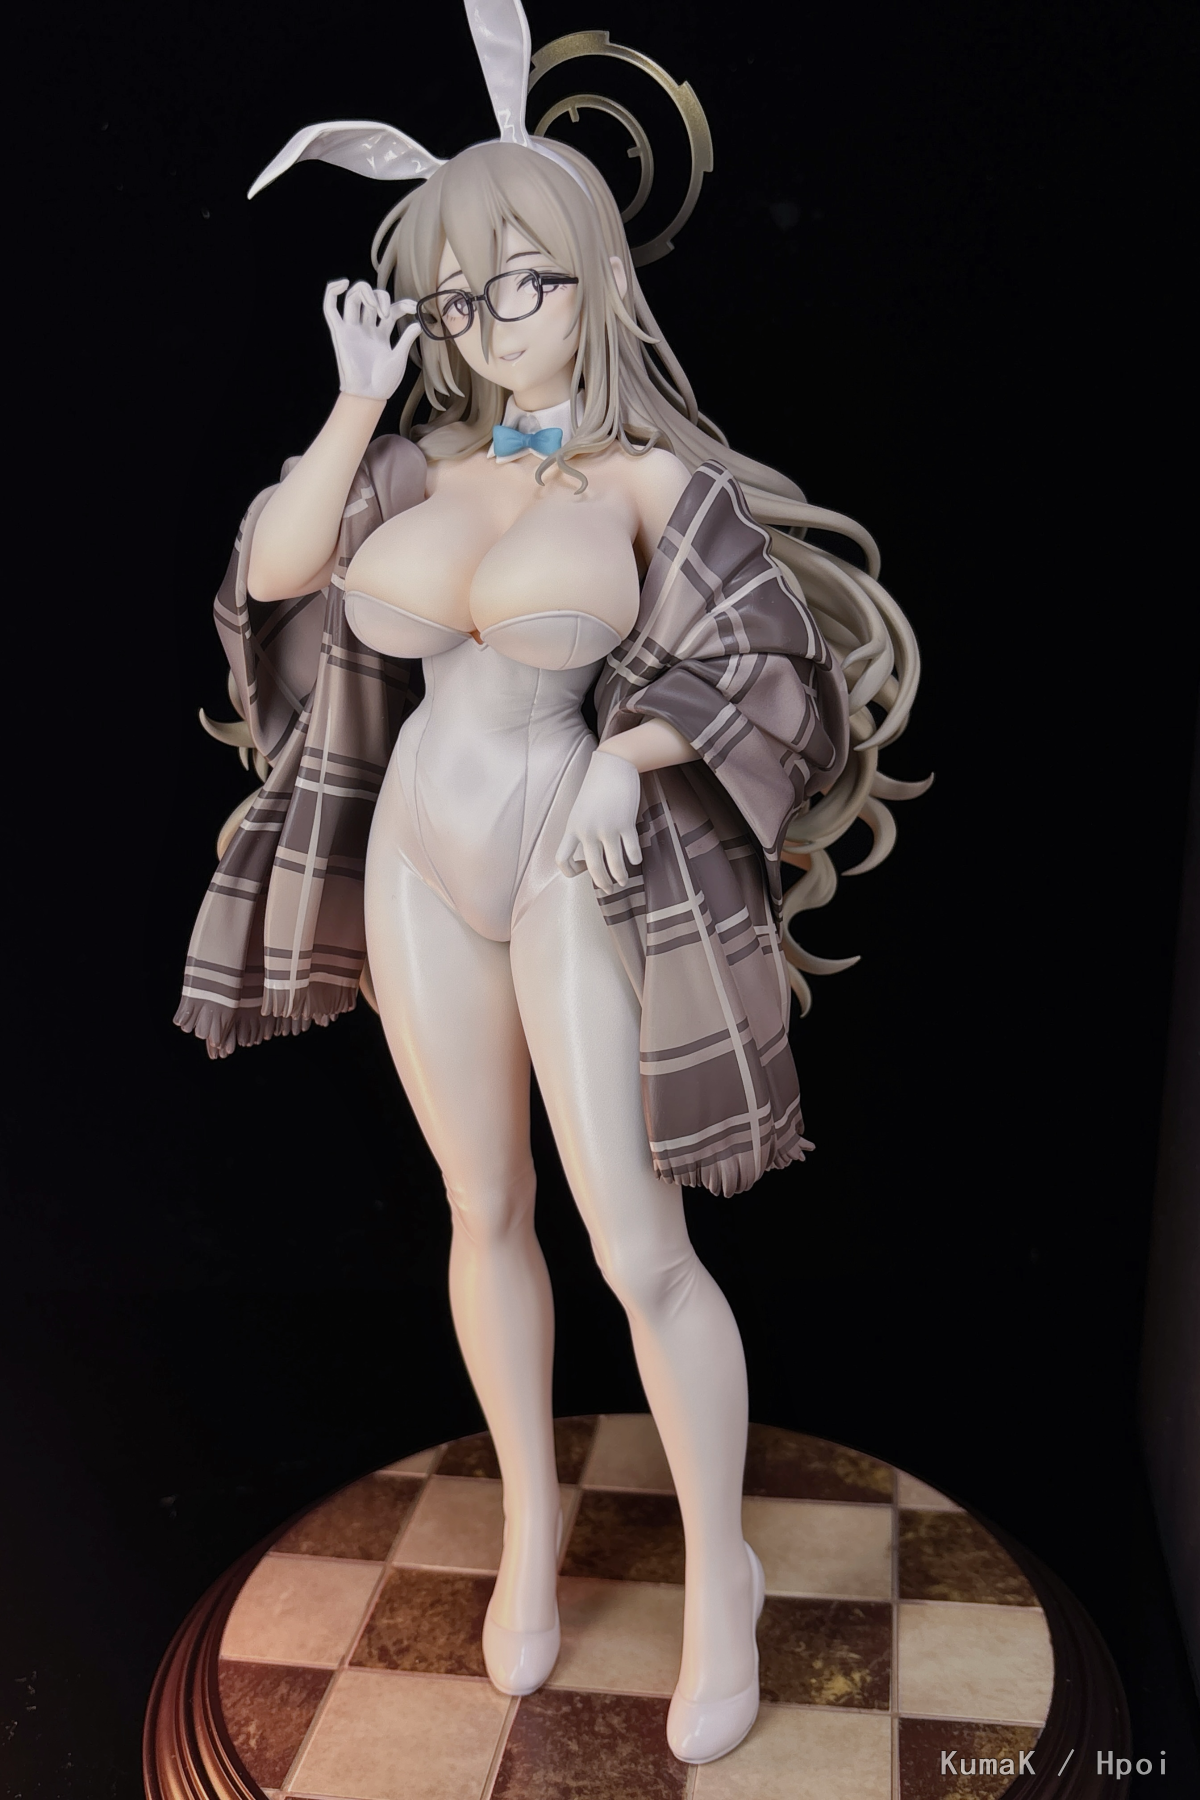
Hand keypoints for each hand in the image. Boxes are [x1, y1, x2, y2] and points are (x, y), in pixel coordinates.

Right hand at [323, 279, 420, 400]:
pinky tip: (342, 283)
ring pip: (353, 297)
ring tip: (374, 307)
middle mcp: (366, 328)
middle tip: (386, 313)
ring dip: (364, 293)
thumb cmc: (384, 381)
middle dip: (381, 296)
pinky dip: (332, 291)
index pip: (391, 308)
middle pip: (370, 297)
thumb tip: (418, 322)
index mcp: (381, 333)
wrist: (370, 394)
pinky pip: (330, 308)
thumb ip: (407, 338)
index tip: (414, 308)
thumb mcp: (400, 357)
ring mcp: (352, 329)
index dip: (403, 304)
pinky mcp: (339, 333)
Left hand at [555, 748, 643, 893]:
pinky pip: (632, 851)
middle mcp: (588, 830)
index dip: (570, 872)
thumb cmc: (597, 788)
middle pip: (593, 869)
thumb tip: (590, 855)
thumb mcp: (581, 810)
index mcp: (572, 827)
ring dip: (620, 877)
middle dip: (602, 883)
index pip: (562, 859)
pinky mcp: (626, 823)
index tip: (583, 869)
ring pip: (614, 865)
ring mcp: (607, 827)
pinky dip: (635, 859)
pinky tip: (635, 860)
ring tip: (623, 881)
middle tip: (608, 889)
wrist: (613, 764)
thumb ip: (582, 831)